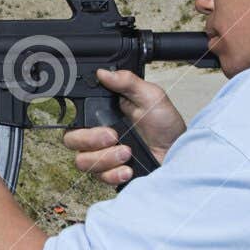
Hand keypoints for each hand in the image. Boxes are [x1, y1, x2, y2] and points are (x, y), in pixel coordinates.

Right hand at [62, 68, 186, 185]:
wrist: (178, 153)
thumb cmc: (166, 125)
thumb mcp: (151, 96)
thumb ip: (127, 82)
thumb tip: (104, 72)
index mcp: (103, 114)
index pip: (75, 116)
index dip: (76, 118)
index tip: (93, 118)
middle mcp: (98, 135)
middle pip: (71, 140)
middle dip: (90, 140)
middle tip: (113, 137)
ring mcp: (102, 156)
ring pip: (82, 161)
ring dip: (105, 158)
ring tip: (127, 153)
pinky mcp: (110, 174)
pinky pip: (99, 178)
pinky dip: (113, 174)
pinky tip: (128, 169)